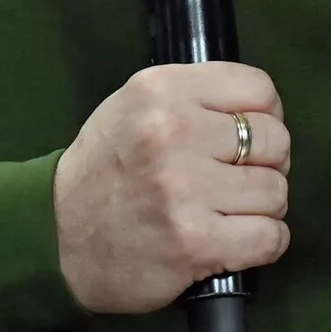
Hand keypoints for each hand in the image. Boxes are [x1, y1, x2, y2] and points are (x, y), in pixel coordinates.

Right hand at [52, 62, 291, 313]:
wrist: (55, 236)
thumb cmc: (107, 167)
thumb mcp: (136, 105)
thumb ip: (196, 97)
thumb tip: (265, 113)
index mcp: (163, 89)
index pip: (259, 89)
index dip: (266, 115)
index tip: (249, 136)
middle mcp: (173, 132)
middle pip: (275, 141)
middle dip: (267, 163)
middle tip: (239, 179)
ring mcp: (185, 189)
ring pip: (275, 191)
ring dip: (263, 207)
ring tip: (230, 211)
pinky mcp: (194, 242)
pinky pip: (270, 237)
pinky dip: (265, 242)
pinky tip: (239, 240)